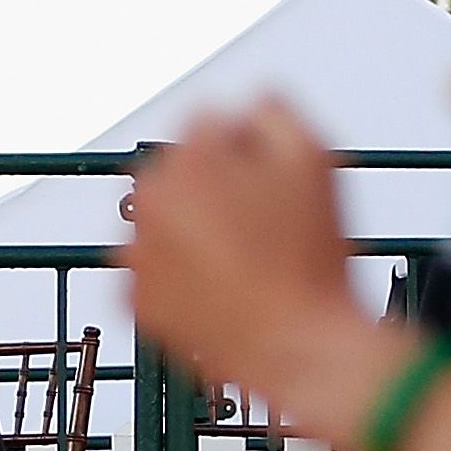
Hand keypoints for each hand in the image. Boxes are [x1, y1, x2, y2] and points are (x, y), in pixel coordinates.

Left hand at [125, 99, 364, 411]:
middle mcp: (148, 202)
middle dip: (218, 184)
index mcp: (185, 159)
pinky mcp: (138, 302)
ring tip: (248, 259)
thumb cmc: (308, 259)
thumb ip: (274, 109)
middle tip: (265, 221)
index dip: (251, 147)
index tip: (272, 178)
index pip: (212, 122)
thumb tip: (251, 103)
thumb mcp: (312, 155)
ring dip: (198, 227)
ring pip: (169, 219)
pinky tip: (226, 285)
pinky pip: (159, 270)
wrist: (298, 347)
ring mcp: (138, 256)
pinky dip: (184, 274)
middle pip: (184, 169)